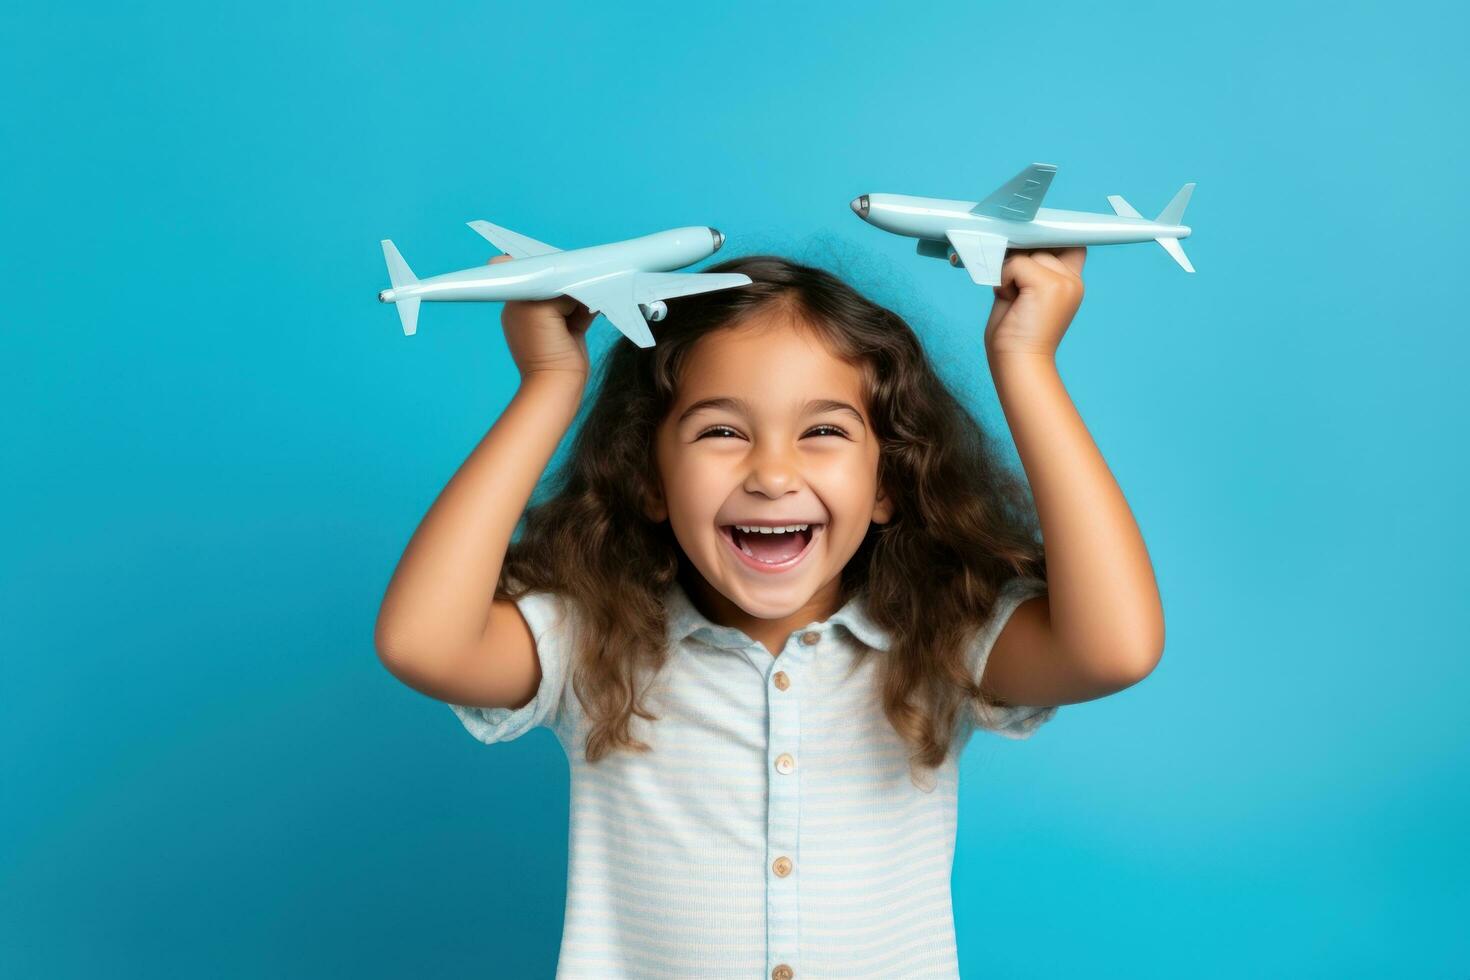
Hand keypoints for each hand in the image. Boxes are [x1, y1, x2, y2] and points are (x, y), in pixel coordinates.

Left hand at [491, 254, 596, 383]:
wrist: (558, 381)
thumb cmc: (542, 346)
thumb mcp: (541, 308)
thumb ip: (556, 287)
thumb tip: (577, 278)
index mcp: (516, 300)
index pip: (527, 270)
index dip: (544, 263)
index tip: (559, 261)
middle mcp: (532, 307)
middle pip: (553, 279)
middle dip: (567, 274)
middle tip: (580, 270)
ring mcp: (552, 318)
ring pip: (570, 292)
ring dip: (583, 288)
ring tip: (593, 283)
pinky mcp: (572, 327)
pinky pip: (583, 307)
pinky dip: (592, 302)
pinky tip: (601, 297)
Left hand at [983, 247, 1085, 359]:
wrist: (1018, 364)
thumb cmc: (1015, 335)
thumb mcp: (1024, 293)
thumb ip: (1028, 268)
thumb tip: (1014, 241)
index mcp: (1070, 282)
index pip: (1068, 244)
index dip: (1046, 242)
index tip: (1027, 250)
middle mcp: (1072, 280)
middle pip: (1043, 244)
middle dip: (1021, 258)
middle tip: (1012, 285)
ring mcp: (1064, 282)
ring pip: (1028, 253)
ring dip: (1010, 271)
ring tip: (1011, 297)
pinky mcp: (1050, 285)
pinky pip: (1016, 263)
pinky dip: (1004, 278)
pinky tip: (1007, 297)